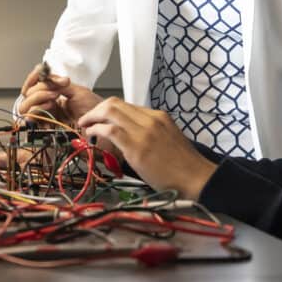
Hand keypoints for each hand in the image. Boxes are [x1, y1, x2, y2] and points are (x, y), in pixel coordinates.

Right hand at [19, 79, 101, 128]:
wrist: (102, 123)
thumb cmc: (95, 109)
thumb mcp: (77, 91)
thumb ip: (58, 84)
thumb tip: (46, 78)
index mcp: (52, 94)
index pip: (32, 84)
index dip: (33, 77)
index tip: (41, 71)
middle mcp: (46, 105)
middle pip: (27, 94)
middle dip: (39, 89)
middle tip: (54, 90)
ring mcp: (45, 117)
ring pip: (25, 106)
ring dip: (38, 98)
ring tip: (54, 97)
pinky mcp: (45, 128)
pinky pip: (32, 119)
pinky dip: (38, 110)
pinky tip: (51, 106)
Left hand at [77, 97, 217, 199]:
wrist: (196, 178)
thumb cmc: (182, 165)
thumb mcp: (167, 139)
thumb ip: (148, 132)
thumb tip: (127, 135)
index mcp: (158, 116)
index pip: (126, 105)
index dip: (107, 110)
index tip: (98, 118)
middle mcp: (151, 119)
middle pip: (115, 103)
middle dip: (96, 109)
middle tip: (86, 120)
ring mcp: (144, 131)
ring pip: (110, 111)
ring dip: (92, 117)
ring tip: (85, 126)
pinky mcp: (137, 146)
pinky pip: (110, 130)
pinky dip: (96, 130)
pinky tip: (91, 135)